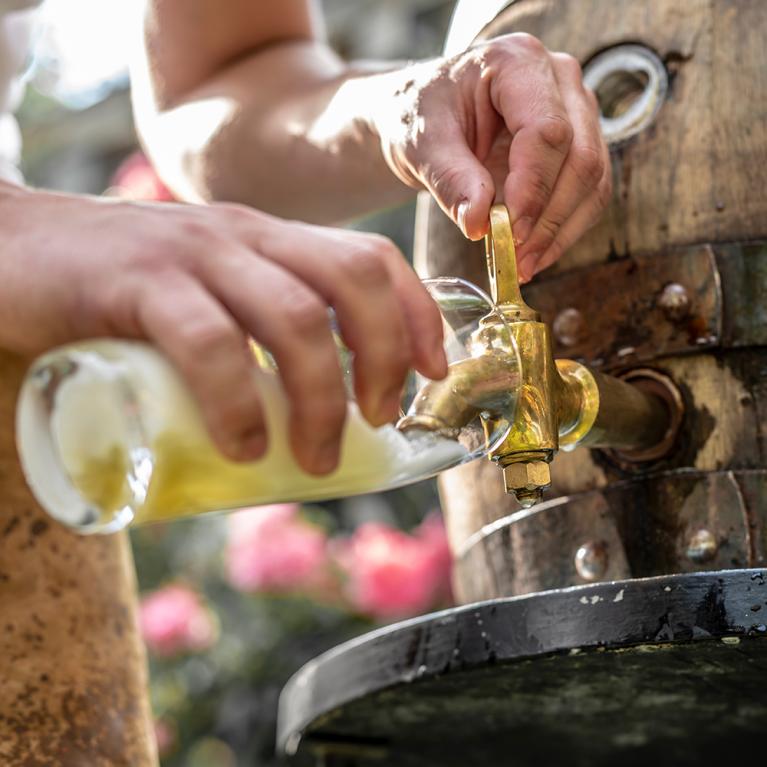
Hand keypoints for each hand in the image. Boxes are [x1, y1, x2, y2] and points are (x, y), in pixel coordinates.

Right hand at [0, 183, 445, 473]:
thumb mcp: (200, 297)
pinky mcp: (134, 281)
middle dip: (384, 358)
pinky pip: (207, 339)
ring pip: (294, 318)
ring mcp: (191, 254)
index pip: (370, 260)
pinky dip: (238, 400)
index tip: (432, 374)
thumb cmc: (113, 292)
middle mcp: (242, 237)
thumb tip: (293, 426)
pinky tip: (244, 445)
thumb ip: (245, 336)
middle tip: (377, 423)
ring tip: (314, 459)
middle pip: (351, 283)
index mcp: (267, 241)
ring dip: (321, 399)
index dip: (416, 315)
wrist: (5, 248)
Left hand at [372, 33, 610, 281]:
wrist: (423, 117)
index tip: (510, 232)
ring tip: (522, 265)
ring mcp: (576, 112)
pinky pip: (587, 195)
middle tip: (517, 259)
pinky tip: (534, 257)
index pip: (547, 130)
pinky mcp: (578, 146)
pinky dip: (563, 231)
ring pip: (593, 180)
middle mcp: (560, 79)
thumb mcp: (421, 144)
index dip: (534, 188)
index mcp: (517, 61)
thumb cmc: (419, 116)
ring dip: (560, 232)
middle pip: (581, 157)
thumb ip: (450, 179)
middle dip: (550, 218)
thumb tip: (478, 223)